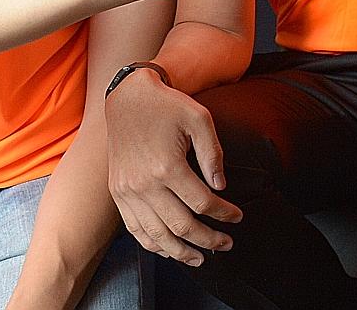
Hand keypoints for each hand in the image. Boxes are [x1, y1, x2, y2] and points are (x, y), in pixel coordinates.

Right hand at [105, 69, 241, 264]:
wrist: (128, 98)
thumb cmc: (167, 105)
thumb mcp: (200, 118)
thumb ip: (213, 154)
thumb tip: (221, 186)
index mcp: (167, 166)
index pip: (202, 203)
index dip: (224, 214)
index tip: (238, 217)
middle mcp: (144, 184)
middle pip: (181, 226)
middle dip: (209, 240)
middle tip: (227, 243)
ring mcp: (127, 192)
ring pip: (157, 236)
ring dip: (182, 252)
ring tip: (202, 258)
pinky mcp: (118, 193)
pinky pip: (135, 230)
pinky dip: (154, 245)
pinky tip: (171, 250)